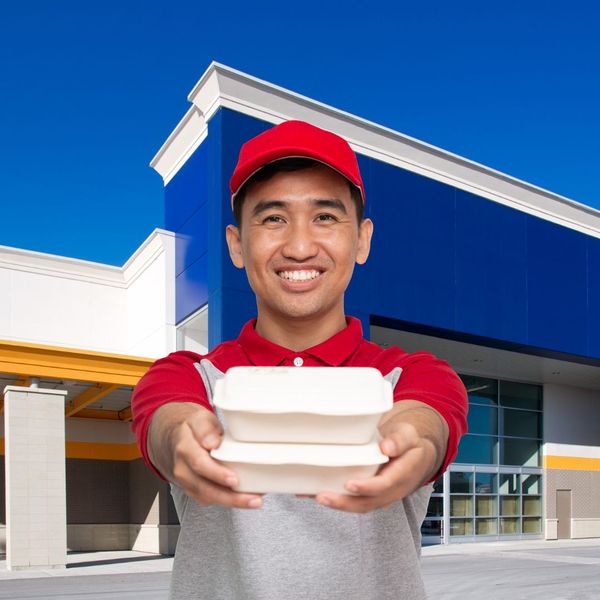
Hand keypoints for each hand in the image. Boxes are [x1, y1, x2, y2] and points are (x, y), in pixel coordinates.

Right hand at [149, 402, 262, 508]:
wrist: (173, 438)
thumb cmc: (191, 428)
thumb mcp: (198, 418)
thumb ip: (206, 428)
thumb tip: (212, 442)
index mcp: (185, 448)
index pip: (199, 464)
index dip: (217, 473)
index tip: (234, 479)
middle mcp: (183, 468)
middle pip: (205, 487)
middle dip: (230, 497)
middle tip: (252, 498)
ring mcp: (187, 482)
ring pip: (208, 497)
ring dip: (232, 502)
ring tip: (254, 500)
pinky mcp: (193, 489)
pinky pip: (209, 499)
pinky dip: (227, 501)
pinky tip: (245, 498)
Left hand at [315, 400, 446, 512]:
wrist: (416, 455)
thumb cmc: (410, 444)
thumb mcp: (409, 435)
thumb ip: (399, 440)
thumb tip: (387, 447)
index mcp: (402, 475)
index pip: (384, 486)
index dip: (367, 487)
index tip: (350, 484)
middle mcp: (391, 490)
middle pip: (367, 503)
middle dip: (344, 502)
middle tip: (322, 495)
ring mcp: (380, 495)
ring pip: (359, 505)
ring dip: (337, 504)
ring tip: (315, 495)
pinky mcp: (370, 494)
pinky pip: (354, 501)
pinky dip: (336, 499)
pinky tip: (314, 492)